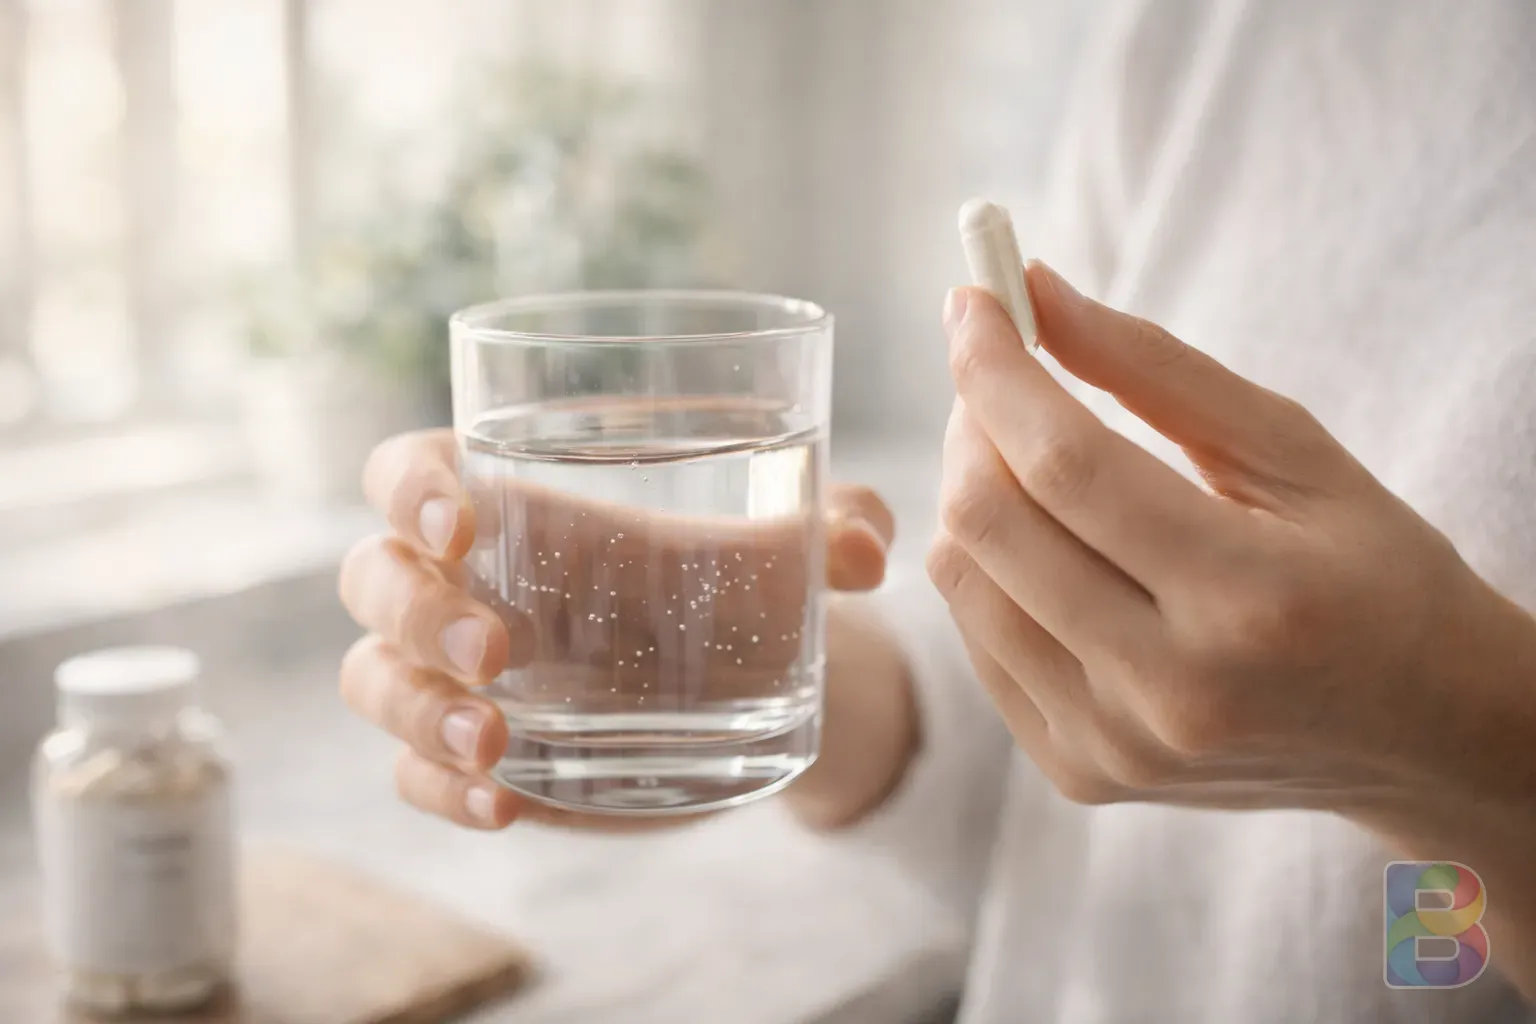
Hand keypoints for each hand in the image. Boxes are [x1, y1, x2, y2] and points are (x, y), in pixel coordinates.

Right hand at [337, 429, 894, 829]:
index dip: (409, 489)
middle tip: (499, 650)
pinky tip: (502, 805)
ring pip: (375, 679)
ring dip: (419, 710)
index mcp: (509, 496)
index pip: (405, 470)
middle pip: (375, 579)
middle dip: (419, 614)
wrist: (754, 675)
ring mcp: (460, 674)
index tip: (460, 521)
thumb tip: (869, 550)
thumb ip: (828, 528)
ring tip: (495, 741)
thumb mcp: (782, 549)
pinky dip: (441, 789)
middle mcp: (464, 581)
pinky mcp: (479, 756)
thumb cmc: (739, 577)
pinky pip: (413, 773)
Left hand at [929, 262, 1492, 811]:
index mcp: (1248, 599)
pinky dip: (988, 568)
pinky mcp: (1083, 774)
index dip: (995, 371)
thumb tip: (1035, 292)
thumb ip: (1159, 369)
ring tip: (1019, 451)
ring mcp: (1115, 745)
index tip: (973, 302)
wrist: (1423, 736)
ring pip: (964, 582)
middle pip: (990, 525)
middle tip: (996, 375)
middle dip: (972, 422)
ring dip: (967, 490)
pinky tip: (1039, 539)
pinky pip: (979, 642)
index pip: (1066, 464)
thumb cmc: (1376, 575)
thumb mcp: (1297, 454)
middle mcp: (1170, 689)